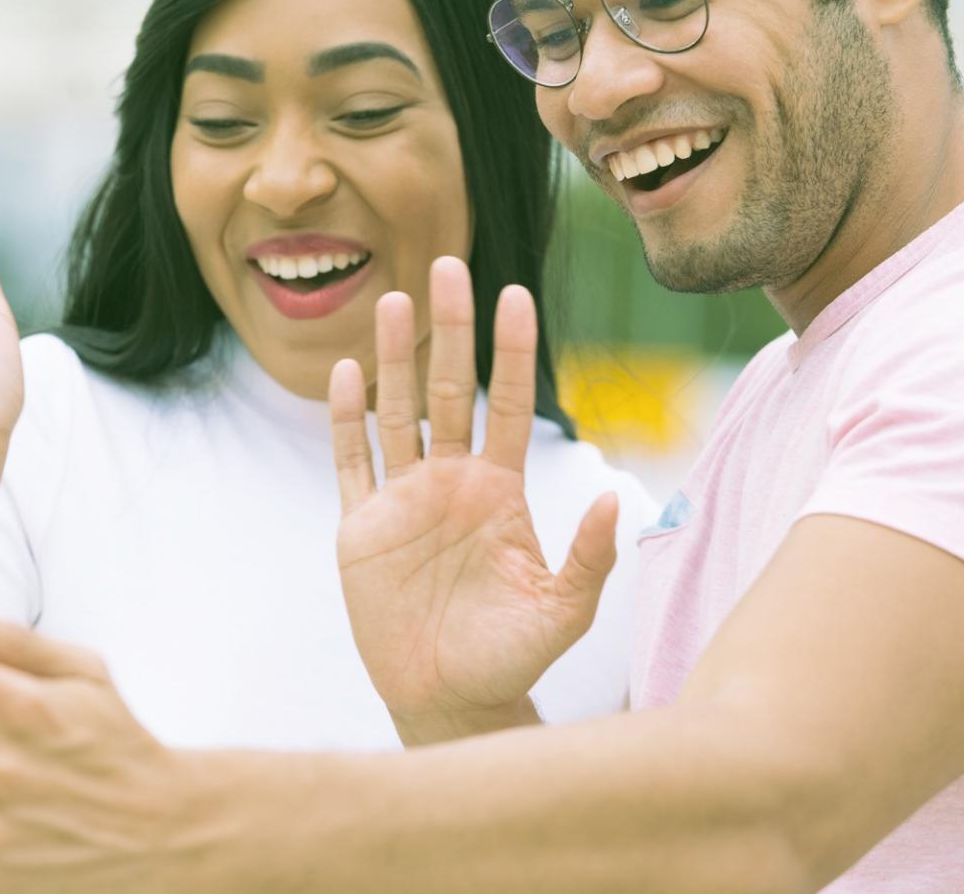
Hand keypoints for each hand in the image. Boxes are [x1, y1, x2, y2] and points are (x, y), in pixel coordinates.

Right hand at [331, 257, 618, 739]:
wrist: (450, 698)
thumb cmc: (511, 655)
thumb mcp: (564, 609)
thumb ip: (590, 556)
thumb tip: (616, 496)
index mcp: (500, 489)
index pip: (505, 402)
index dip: (511, 349)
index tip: (515, 292)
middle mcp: (450, 481)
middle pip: (449, 387)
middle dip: (449, 327)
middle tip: (446, 264)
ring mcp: (403, 499)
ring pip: (397, 411)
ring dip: (393, 356)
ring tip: (390, 300)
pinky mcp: (361, 527)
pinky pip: (352, 461)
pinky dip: (347, 419)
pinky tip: (347, 373)